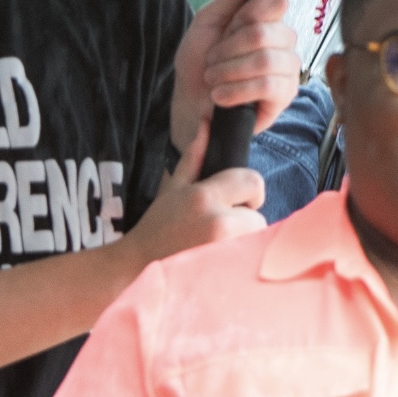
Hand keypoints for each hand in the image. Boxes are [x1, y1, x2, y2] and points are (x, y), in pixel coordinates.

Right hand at [125, 120, 264, 266]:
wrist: (138, 267)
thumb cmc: (158, 226)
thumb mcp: (173, 188)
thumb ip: (194, 157)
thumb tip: (206, 126)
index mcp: (205, 197)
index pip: (253, 181)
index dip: (249, 191)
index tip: (239, 202)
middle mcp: (218, 222)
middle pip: (259, 216)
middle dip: (245, 221)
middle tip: (220, 229)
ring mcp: (223, 249)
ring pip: (255, 239)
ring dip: (243, 241)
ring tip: (216, 244)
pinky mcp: (225, 270)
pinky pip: (249, 258)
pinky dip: (240, 259)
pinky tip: (217, 259)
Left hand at [170, 0, 296, 158]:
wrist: (190, 107)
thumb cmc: (198, 66)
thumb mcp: (207, 24)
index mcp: (267, 21)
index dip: (250, 12)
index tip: (229, 26)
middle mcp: (283, 44)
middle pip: (267, 32)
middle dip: (228, 48)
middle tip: (212, 60)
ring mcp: (287, 71)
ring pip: (266, 60)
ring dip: (229, 70)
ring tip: (213, 79)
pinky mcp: (284, 98)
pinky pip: (268, 86)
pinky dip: (237, 90)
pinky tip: (222, 96)